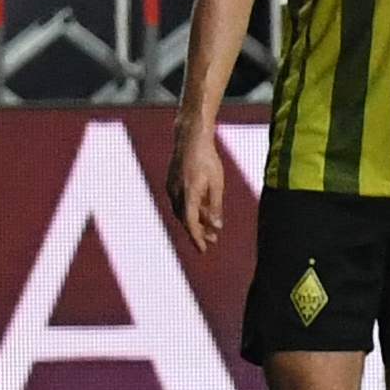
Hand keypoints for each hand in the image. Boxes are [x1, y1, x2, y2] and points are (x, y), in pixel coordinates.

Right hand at [169, 133, 229, 253]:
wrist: (190, 139)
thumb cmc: (207, 159)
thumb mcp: (217, 183)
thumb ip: (216, 206)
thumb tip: (217, 227)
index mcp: (188, 194)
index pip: (190, 223)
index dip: (197, 238)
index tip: (203, 250)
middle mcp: (176, 193)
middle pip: (185, 220)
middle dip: (198, 232)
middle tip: (212, 241)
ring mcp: (172, 188)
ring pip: (182, 211)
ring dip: (195, 222)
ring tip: (209, 228)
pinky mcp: (172, 183)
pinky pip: (180, 202)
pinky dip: (190, 210)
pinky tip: (202, 211)